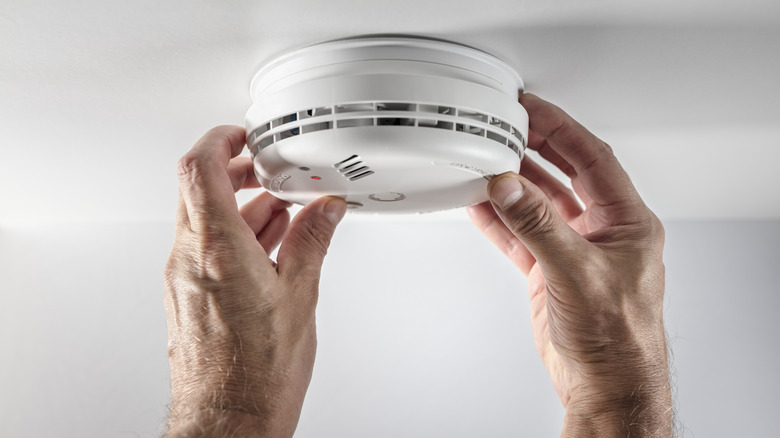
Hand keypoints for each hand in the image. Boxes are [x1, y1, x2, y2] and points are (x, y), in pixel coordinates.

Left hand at [163, 126, 346, 436]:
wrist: (229, 419)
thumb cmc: (258, 373)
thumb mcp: (300, 296)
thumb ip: (312, 242)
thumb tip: (325, 211)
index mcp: (218, 250)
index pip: (200, 168)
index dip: (220, 139)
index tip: (244, 135)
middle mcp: (190, 259)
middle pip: (200, 189)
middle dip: (237, 172)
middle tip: (269, 172)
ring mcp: (183, 278)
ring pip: (204, 219)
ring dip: (241, 207)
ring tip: (283, 214)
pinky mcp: (187, 296)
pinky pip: (205, 247)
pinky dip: (234, 235)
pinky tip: (269, 247)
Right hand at [468, 94, 671, 435]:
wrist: (604, 383)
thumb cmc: (617, 336)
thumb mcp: (577, 271)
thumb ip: (539, 225)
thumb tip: (510, 187)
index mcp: (626, 221)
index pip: (592, 158)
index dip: (561, 128)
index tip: (533, 108)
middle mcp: (602, 231)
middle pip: (565, 174)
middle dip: (535, 148)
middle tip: (506, 126)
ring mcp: (574, 250)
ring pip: (538, 204)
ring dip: (513, 184)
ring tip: (486, 161)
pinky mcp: (551, 271)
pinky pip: (521, 235)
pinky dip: (500, 220)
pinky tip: (481, 205)